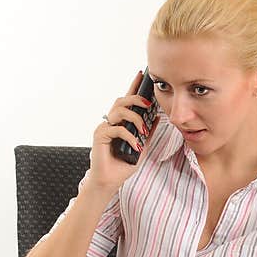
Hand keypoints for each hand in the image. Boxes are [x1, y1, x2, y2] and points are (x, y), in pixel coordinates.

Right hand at [88, 71, 159, 192]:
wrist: (110, 182)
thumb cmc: (122, 165)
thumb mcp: (141, 148)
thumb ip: (147, 133)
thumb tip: (156, 118)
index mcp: (120, 122)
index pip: (127, 101)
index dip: (133, 87)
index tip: (141, 75)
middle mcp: (110, 122)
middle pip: (121, 101)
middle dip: (136, 99)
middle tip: (148, 104)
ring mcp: (104, 128)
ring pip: (118, 111)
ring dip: (134, 119)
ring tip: (143, 132)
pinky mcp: (100, 136)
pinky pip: (116, 129)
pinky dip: (129, 137)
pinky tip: (135, 146)